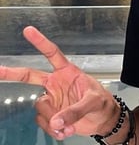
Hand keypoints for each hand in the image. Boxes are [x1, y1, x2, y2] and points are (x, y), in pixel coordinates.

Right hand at [0, 26, 118, 140]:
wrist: (103, 121)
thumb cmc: (102, 103)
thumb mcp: (93, 102)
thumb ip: (75, 111)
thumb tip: (56, 122)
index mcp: (68, 72)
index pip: (52, 54)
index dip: (40, 42)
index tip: (28, 31)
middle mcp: (56, 84)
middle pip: (29, 76)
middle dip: (12, 73)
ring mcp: (52, 99)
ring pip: (39, 106)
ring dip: (52, 119)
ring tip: (68, 126)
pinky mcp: (50, 114)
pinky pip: (42, 121)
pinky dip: (52, 129)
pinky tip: (64, 131)